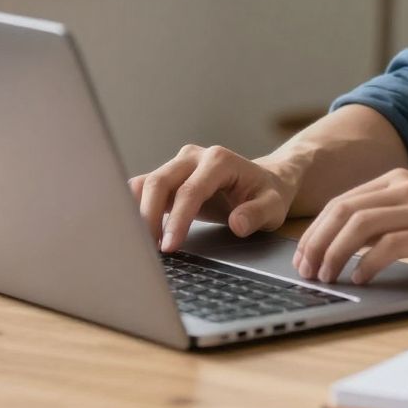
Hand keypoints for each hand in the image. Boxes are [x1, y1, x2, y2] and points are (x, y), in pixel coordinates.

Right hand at [131, 144, 297, 252]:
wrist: (264, 181)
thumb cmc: (268, 195)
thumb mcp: (273, 206)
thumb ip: (257, 214)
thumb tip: (237, 224)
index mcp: (219, 160)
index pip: (191, 190)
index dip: (178, 219)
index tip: (169, 246)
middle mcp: (194, 156)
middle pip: (159, 182)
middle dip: (149, 217)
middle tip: (147, 250)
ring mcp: (178, 164)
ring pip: (145, 184)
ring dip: (137, 213)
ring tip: (138, 244)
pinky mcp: (168, 176)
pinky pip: (142, 188)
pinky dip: (133, 207)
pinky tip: (133, 232)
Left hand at [292, 170, 407, 283]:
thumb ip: (392, 217)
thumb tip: (352, 243)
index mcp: (400, 181)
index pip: (342, 201)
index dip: (316, 229)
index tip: (305, 255)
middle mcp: (405, 189)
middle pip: (342, 210)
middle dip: (316, 242)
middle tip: (306, 270)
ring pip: (358, 226)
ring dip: (333, 253)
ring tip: (326, 277)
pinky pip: (387, 246)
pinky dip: (366, 263)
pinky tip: (360, 279)